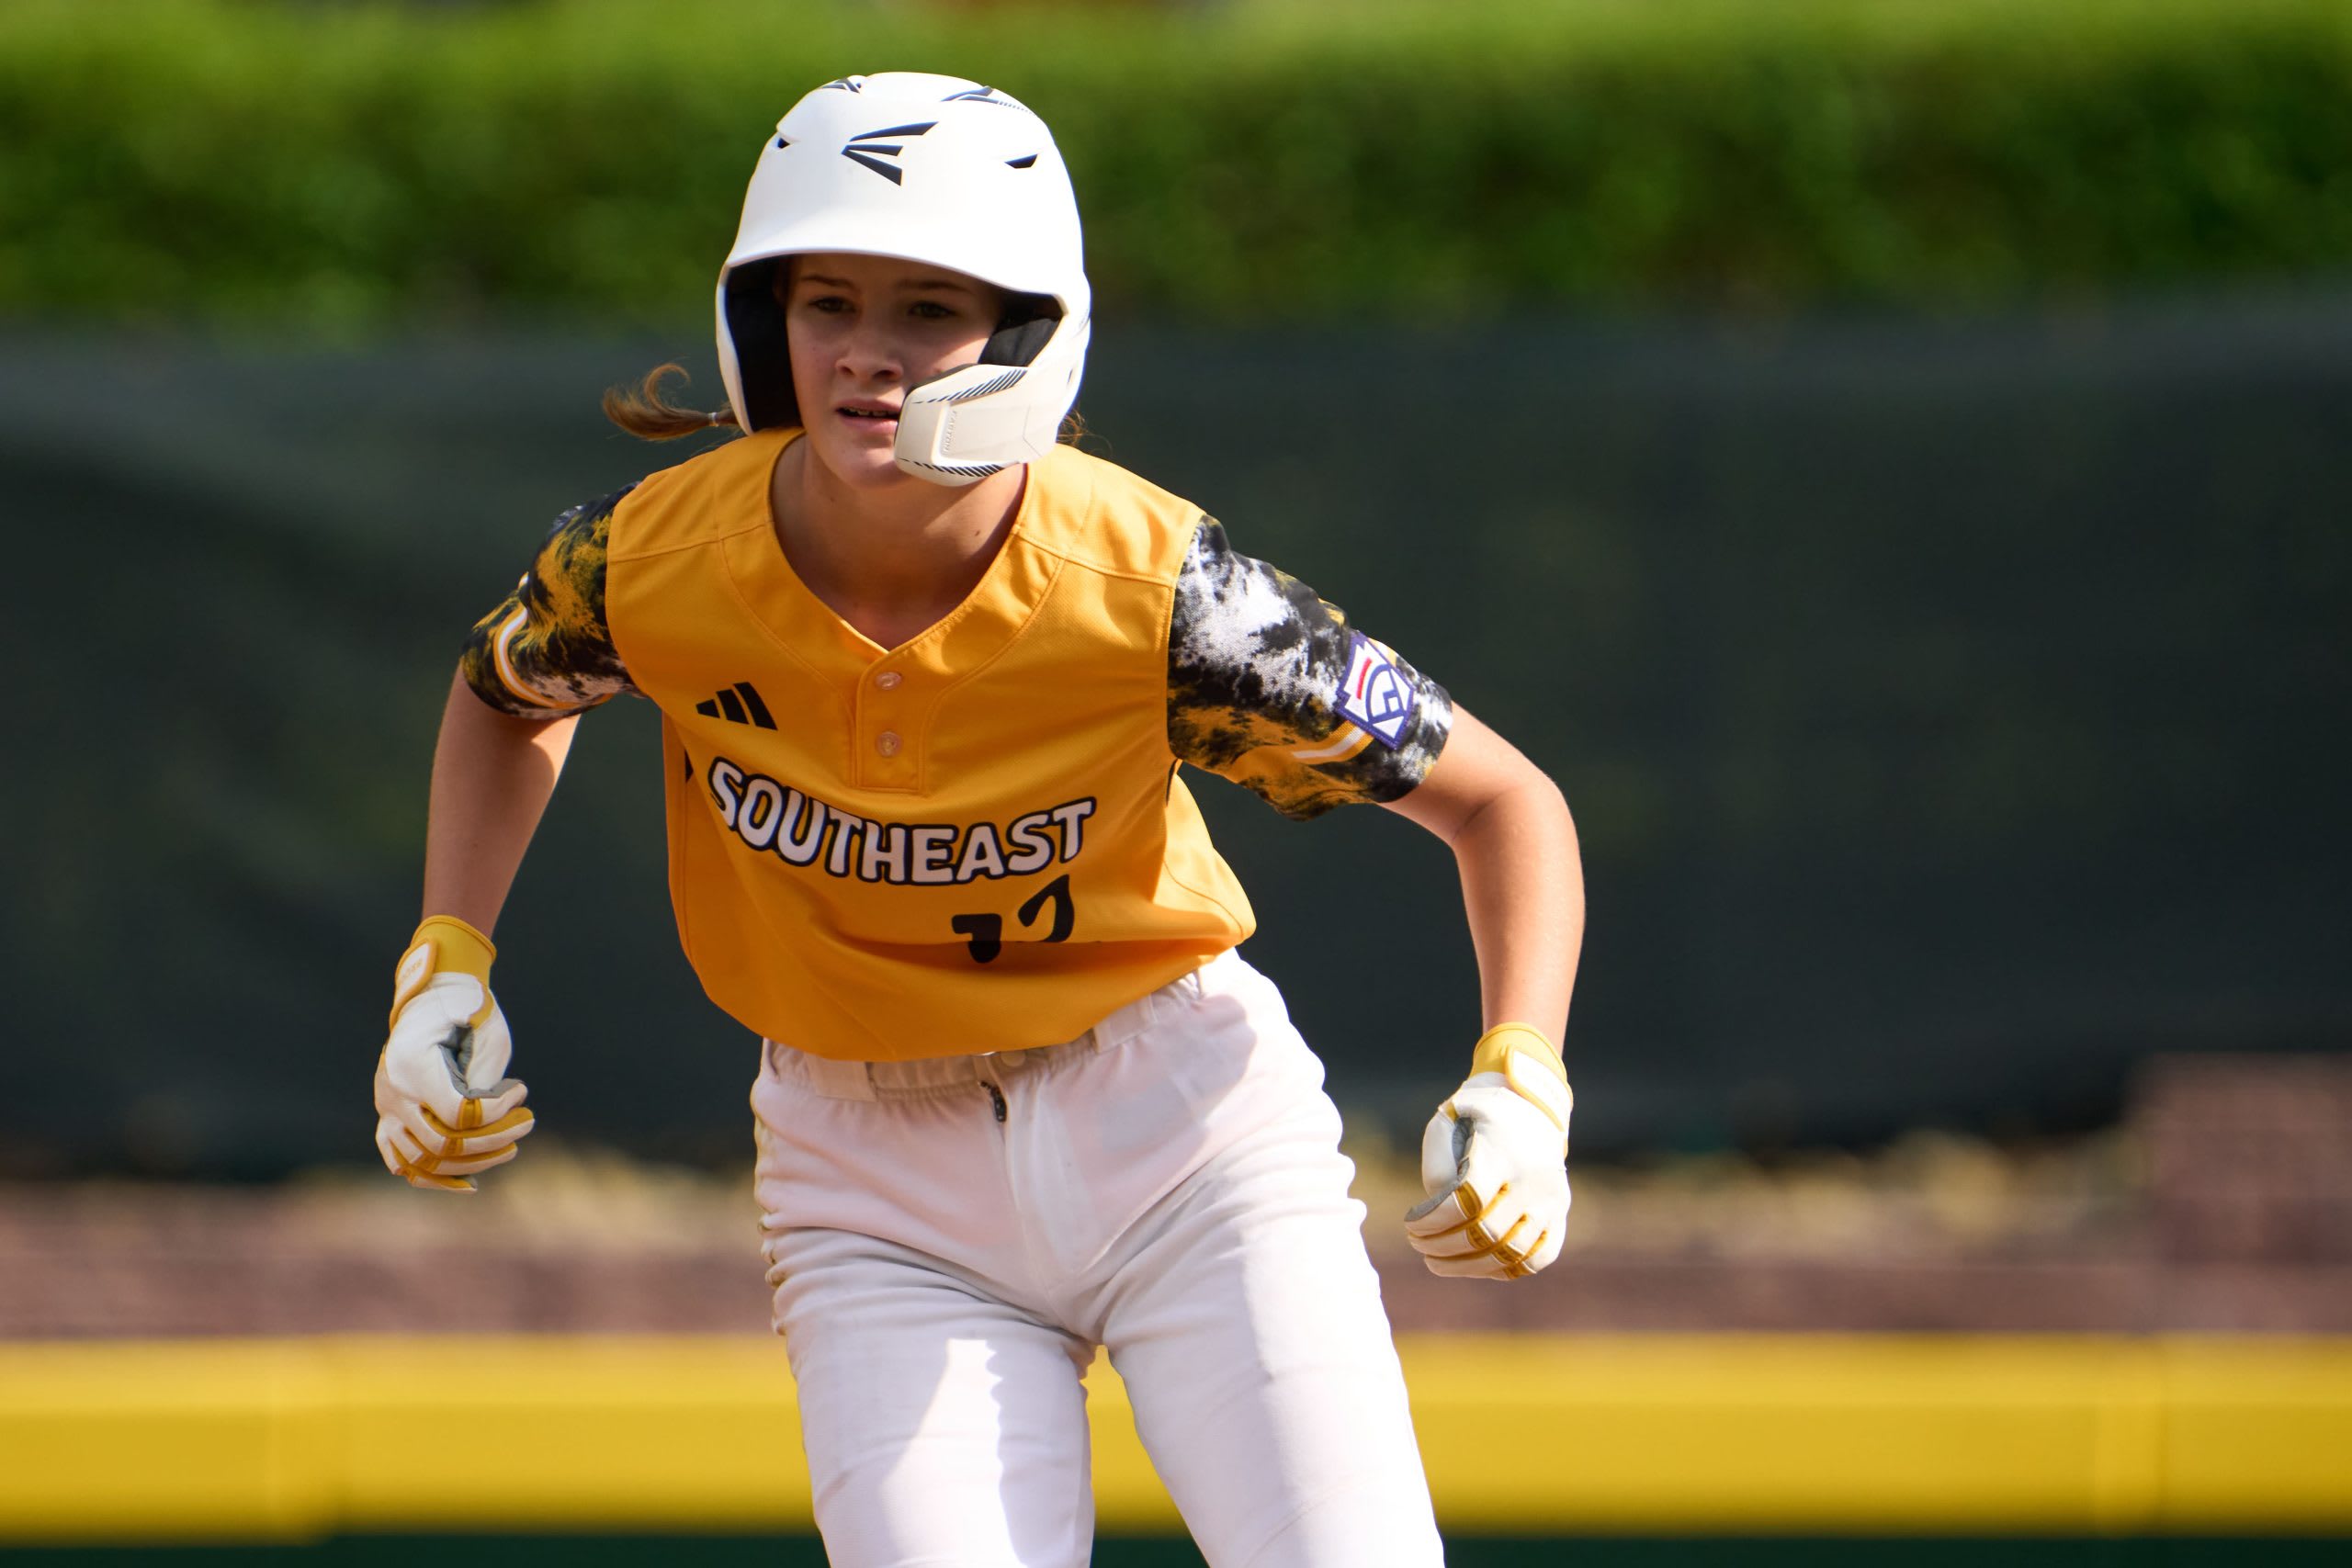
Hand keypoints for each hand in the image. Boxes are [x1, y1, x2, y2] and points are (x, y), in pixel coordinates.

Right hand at [373, 916, 532, 1191]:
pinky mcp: (387, 1119)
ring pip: (422, 1160)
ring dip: (469, 1163)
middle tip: (526, 1125)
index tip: (522, 1091)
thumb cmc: (465, 1011)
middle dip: (492, 1140)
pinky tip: (468, 1183)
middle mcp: (392, 1092)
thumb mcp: (486, 1032)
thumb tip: (492, 1124)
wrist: (431, 998)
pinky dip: (432, 1177)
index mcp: (413, 1065)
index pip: (457, 1115)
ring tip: (507, 1150)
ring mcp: (386, 1109)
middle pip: (442, 1143)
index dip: (497, 1113)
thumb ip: (485, 1079)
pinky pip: (402, 1161)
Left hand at [1402, 1024, 1570, 1278]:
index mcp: (1503, 1152)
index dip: (1433, 1222)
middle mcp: (1535, 1180)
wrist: (1530, 1108)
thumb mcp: (1447, 1122)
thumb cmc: (1476, 1117)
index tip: (1411, 1224)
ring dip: (1467, 1266)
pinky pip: (1537, 1259)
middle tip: (1418, 1243)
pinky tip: (1473, 1264)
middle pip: (1486, 1232)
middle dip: (1443, 1246)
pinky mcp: (1560, 1216)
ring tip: (1436, 1260)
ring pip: (1511, 1253)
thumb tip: (1438, 1213)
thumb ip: (1437, 1164)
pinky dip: (1502, 1270)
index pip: (1467, 1202)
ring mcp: (1553, 1201)